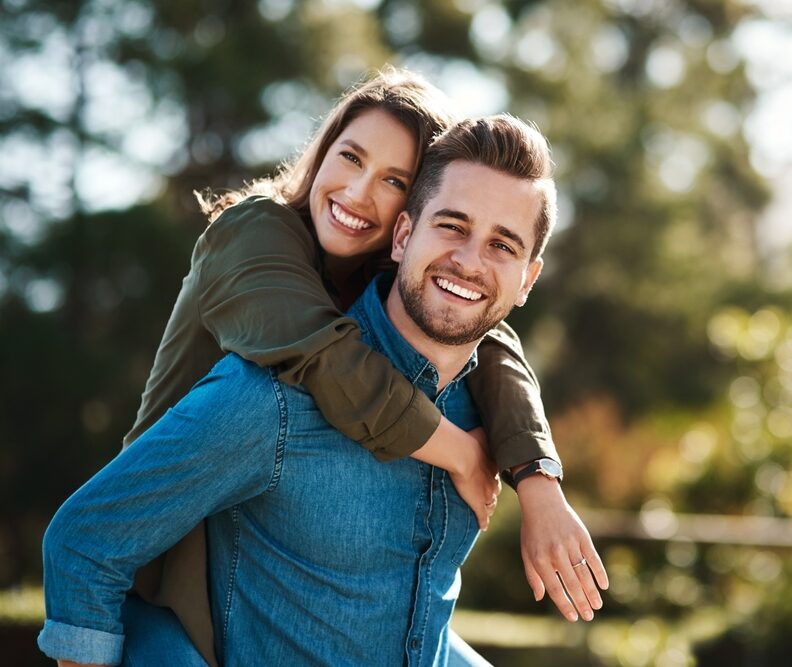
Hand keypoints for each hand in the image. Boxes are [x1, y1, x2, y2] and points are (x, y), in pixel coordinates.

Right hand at [447, 427, 500, 530]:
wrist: (463, 454)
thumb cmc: (471, 441)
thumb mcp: (481, 432)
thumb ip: (483, 430)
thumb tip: (486, 419)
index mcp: (494, 467)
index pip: (495, 475)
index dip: (492, 477)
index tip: (490, 476)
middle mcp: (493, 482)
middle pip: (495, 491)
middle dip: (493, 493)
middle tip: (490, 494)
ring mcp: (486, 494)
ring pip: (490, 504)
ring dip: (489, 507)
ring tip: (486, 511)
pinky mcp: (477, 504)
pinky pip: (482, 516)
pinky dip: (483, 522)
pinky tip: (483, 526)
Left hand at [515, 475, 607, 621]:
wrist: (542, 502)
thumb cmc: (533, 531)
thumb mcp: (527, 552)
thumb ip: (533, 576)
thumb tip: (540, 598)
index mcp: (540, 559)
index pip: (555, 588)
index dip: (565, 604)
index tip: (573, 617)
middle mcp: (556, 553)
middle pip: (572, 583)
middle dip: (581, 602)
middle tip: (589, 617)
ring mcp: (570, 544)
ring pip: (584, 573)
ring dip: (592, 591)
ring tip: (597, 606)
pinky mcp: (582, 536)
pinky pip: (593, 558)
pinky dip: (599, 572)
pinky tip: (604, 585)